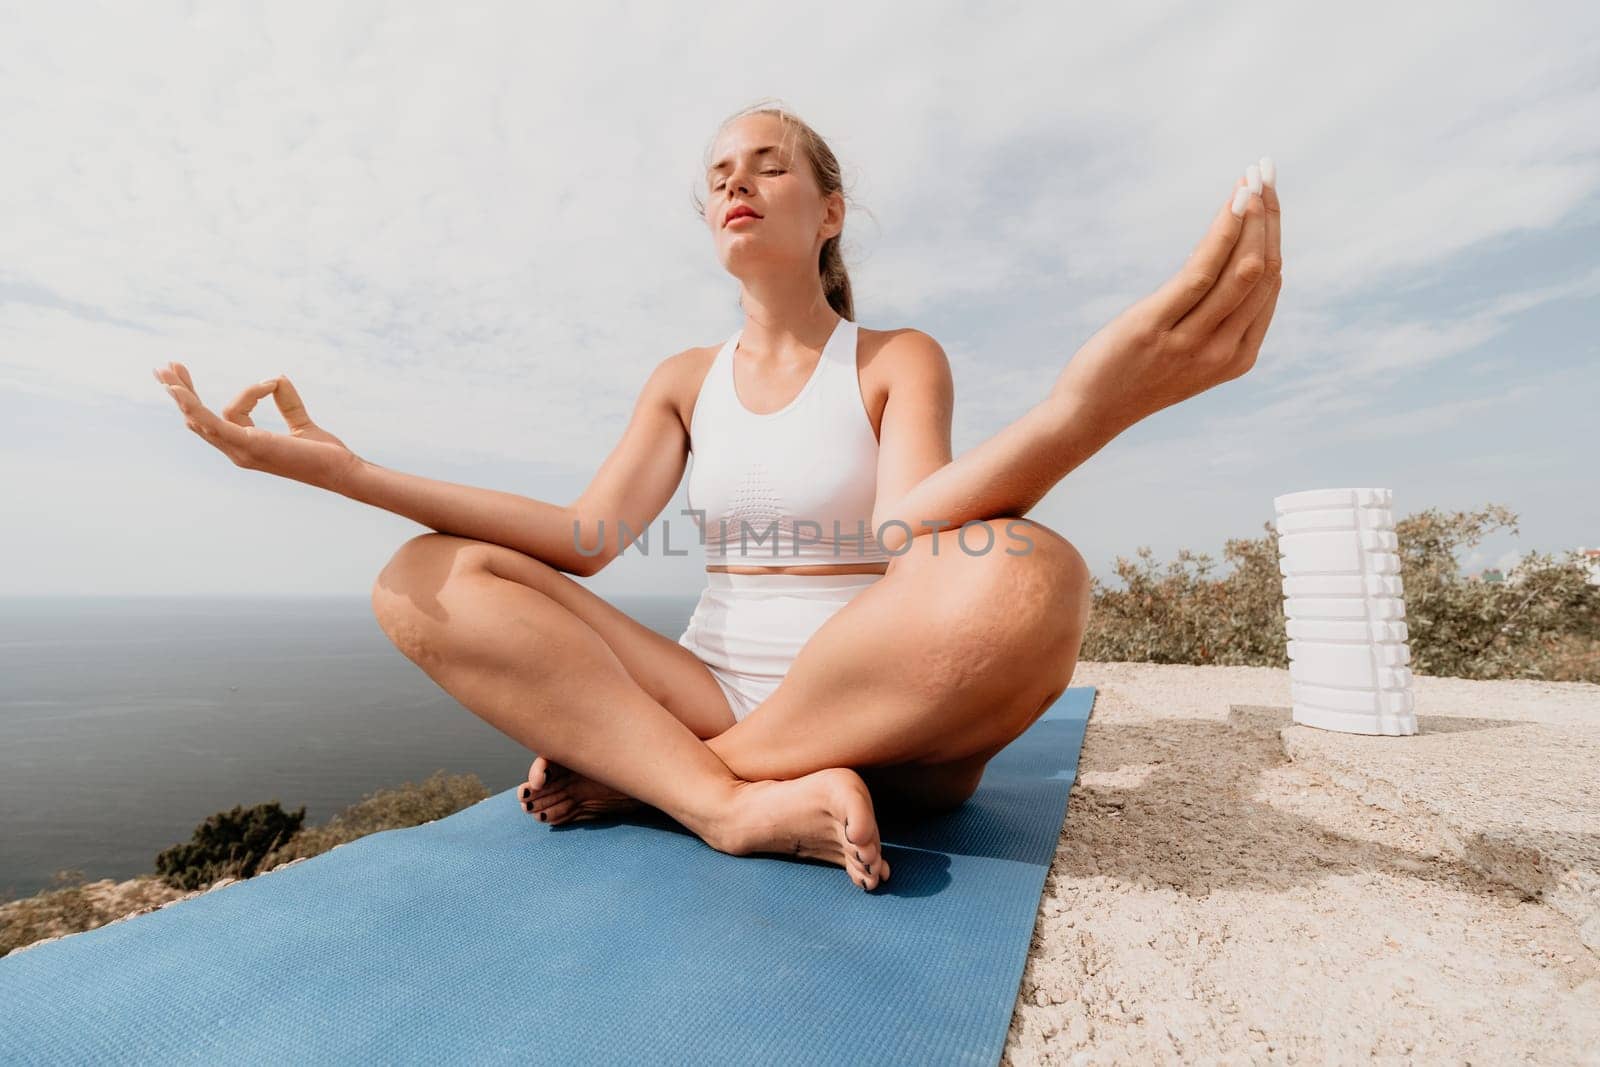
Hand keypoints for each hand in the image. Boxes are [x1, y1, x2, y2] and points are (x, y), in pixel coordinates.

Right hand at [152, 362, 360, 492]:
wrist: (341, 471)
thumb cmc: (324, 454)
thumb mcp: (300, 421)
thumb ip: (287, 402)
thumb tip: (278, 378)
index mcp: (247, 445)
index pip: (229, 414)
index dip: (250, 393)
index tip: (273, 382)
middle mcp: (238, 451)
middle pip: (199, 420)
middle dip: (182, 393)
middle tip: (166, 367)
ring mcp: (240, 450)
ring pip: (199, 420)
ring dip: (181, 394)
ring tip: (165, 370)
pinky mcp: (248, 446)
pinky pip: (212, 423)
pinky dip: (194, 406)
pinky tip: (180, 390)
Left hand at [1055, 158, 1282, 433]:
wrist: (1088, 415)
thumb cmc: (1135, 377)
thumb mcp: (1188, 352)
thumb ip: (1219, 319)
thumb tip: (1245, 262)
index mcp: (1238, 357)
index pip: (1271, 283)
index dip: (1274, 232)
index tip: (1270, 193)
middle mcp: (1223, 350)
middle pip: (1263, 269)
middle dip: (1270, 216)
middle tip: (1267, 171)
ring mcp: (1191, 342)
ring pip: (1242, 266)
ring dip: (1252, 215)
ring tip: (1253, 176)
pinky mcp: (1155, 327)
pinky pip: (1203, 270)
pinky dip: (1223, 231)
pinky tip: (1233, 201)